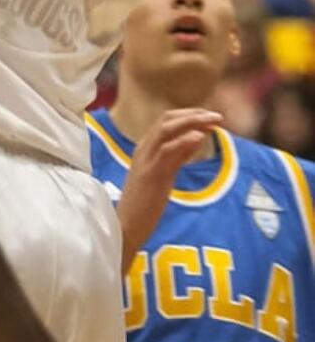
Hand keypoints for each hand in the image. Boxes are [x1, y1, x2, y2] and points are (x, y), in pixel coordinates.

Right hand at [116, 107, 221, 263]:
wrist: (125, 227)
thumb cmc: (144, 203)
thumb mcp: (163, 174)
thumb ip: (178, 155)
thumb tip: (197, 136)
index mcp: (145, 147)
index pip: (167, 120)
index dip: (190, 115)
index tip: (210, 117)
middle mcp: (143, 148)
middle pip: (167, 119)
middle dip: (194, 114)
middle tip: (217, 116)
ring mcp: (145, 159)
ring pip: (166, 129)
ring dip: (192, 121)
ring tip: (213, 121)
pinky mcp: (150, 173)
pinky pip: (166, 151)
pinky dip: (183, 141)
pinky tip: (199, 137)